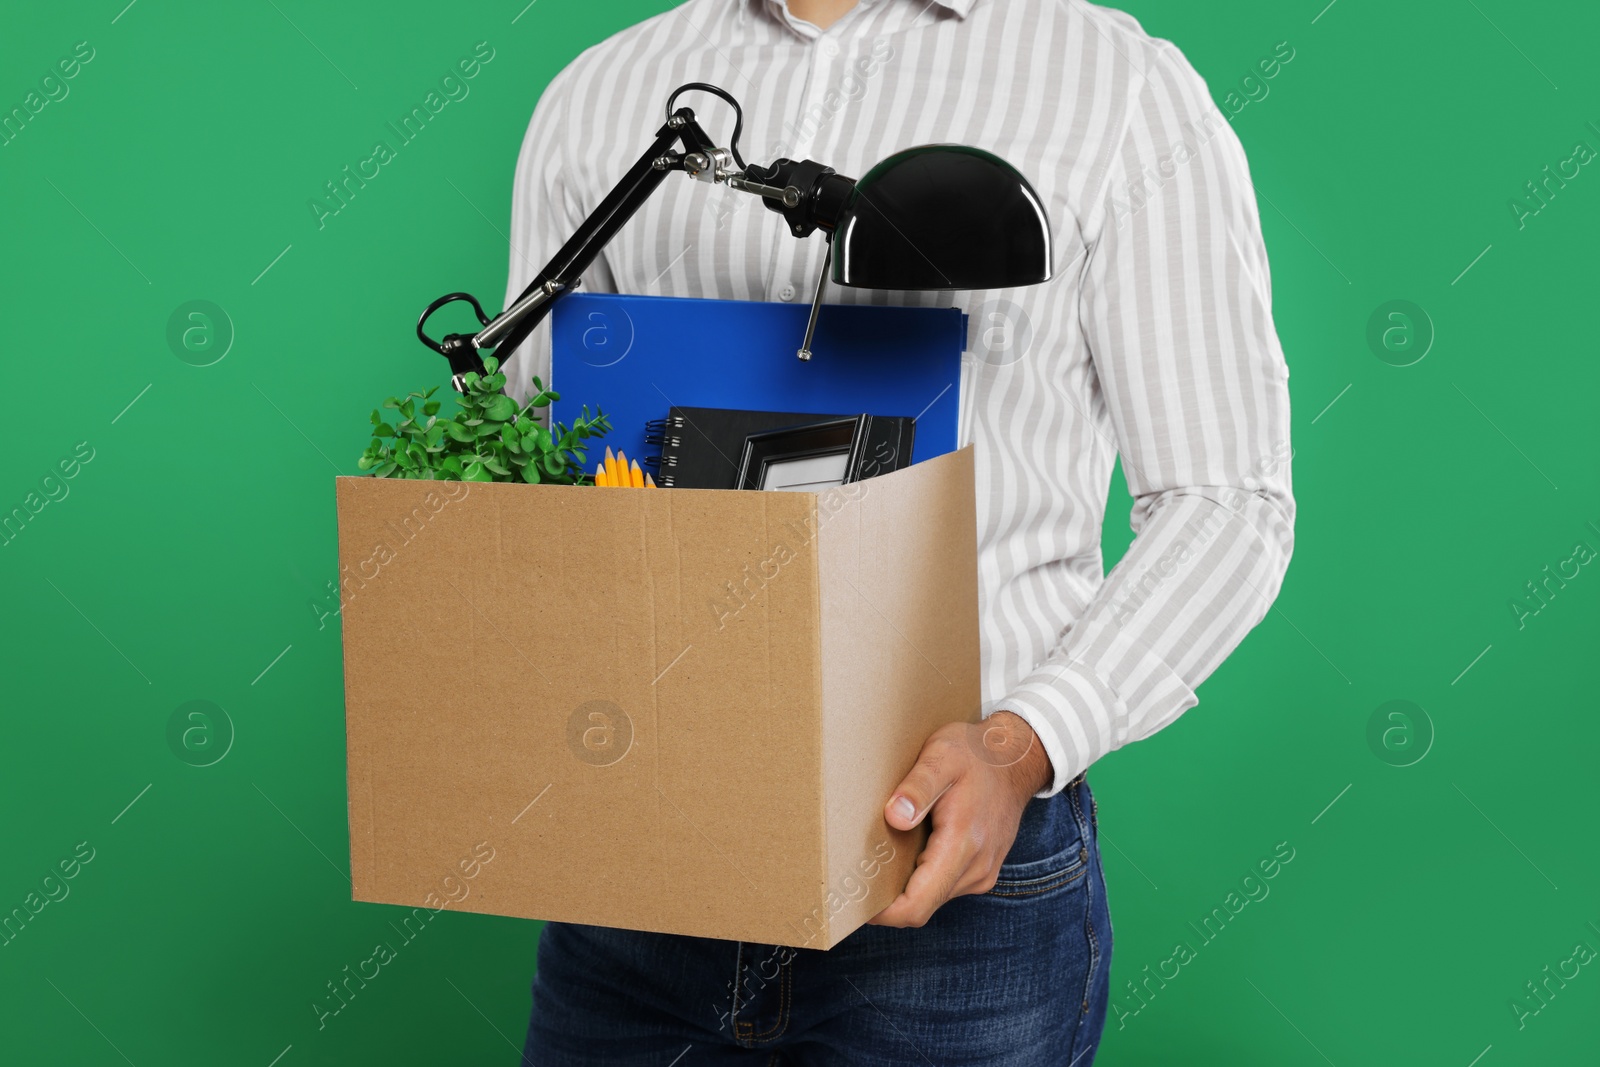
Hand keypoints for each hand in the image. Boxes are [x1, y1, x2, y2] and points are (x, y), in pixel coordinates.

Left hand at [868, 710, 1051, 927]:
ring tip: (880, 861)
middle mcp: (976, 868)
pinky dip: (922, 880)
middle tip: (857, 879)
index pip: (917, 905)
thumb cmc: (976, 755)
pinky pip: (944, 887)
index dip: (883, 913)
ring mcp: (982, 872)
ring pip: (932, 899)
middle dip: (887, 902)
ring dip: (905, 889)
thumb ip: (918, 788)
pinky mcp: (982, 870)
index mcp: (962, 843)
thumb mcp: (942, 756)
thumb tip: (894, 817)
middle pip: (921, 907)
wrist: (1017, 759)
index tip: (856, 902)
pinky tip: (907, 853)